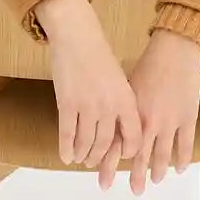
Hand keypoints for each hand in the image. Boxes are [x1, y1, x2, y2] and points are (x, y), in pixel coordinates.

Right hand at [42, 0, 143, 176]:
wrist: (77, 37)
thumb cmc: (99, 57)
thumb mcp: (119, 81)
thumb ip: (121, 105)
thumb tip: (120, 130)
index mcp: (126, 100)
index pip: (133, 137)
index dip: (129, 152)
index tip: (123, 157)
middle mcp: (109, 106)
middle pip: (106, 144)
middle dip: (99, 157)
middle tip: (94, 162)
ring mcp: (87, 106)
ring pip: (85, 142)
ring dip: (82, 154)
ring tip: (80, 159)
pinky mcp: (67, 104)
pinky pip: (67, 135)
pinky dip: (66, 149)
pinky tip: (65, 157)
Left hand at [98, 29, 199, 194]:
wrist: (175, 50)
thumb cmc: (148, 65)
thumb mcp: (127, 88)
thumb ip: (121, 111)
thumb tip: (110, 129)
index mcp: (130, 114)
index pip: (116, 147)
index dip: (109, 165)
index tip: (103, 181)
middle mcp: (148, 122)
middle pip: (139, 157)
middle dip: (134, 176)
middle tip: (133, 192)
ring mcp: (170, 122)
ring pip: (162, 155)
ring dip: (158, 171)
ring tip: (155, 182)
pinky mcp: (188, 118)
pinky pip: (185, 145)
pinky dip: (182, 159)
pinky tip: (179, 170)